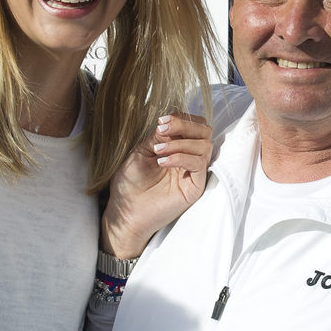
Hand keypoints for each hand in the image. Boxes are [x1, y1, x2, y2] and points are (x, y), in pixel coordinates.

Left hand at [101, 114, 212, 258]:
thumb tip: (170, 123)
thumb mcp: (141, 152)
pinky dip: (182, 158)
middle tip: (162, 128)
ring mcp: (194, 173)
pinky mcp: (195, 187)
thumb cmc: (130, 184)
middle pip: (204, 131)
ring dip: (180, 143)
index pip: (193, 125)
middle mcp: (189, 158)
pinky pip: (200, 165)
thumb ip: (159, 137)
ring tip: (158, 151)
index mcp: (178, 148)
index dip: (180, 119)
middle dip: (185, 125)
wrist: (125, 211)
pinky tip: (162, 162)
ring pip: (205, 146)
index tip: (161, 121)